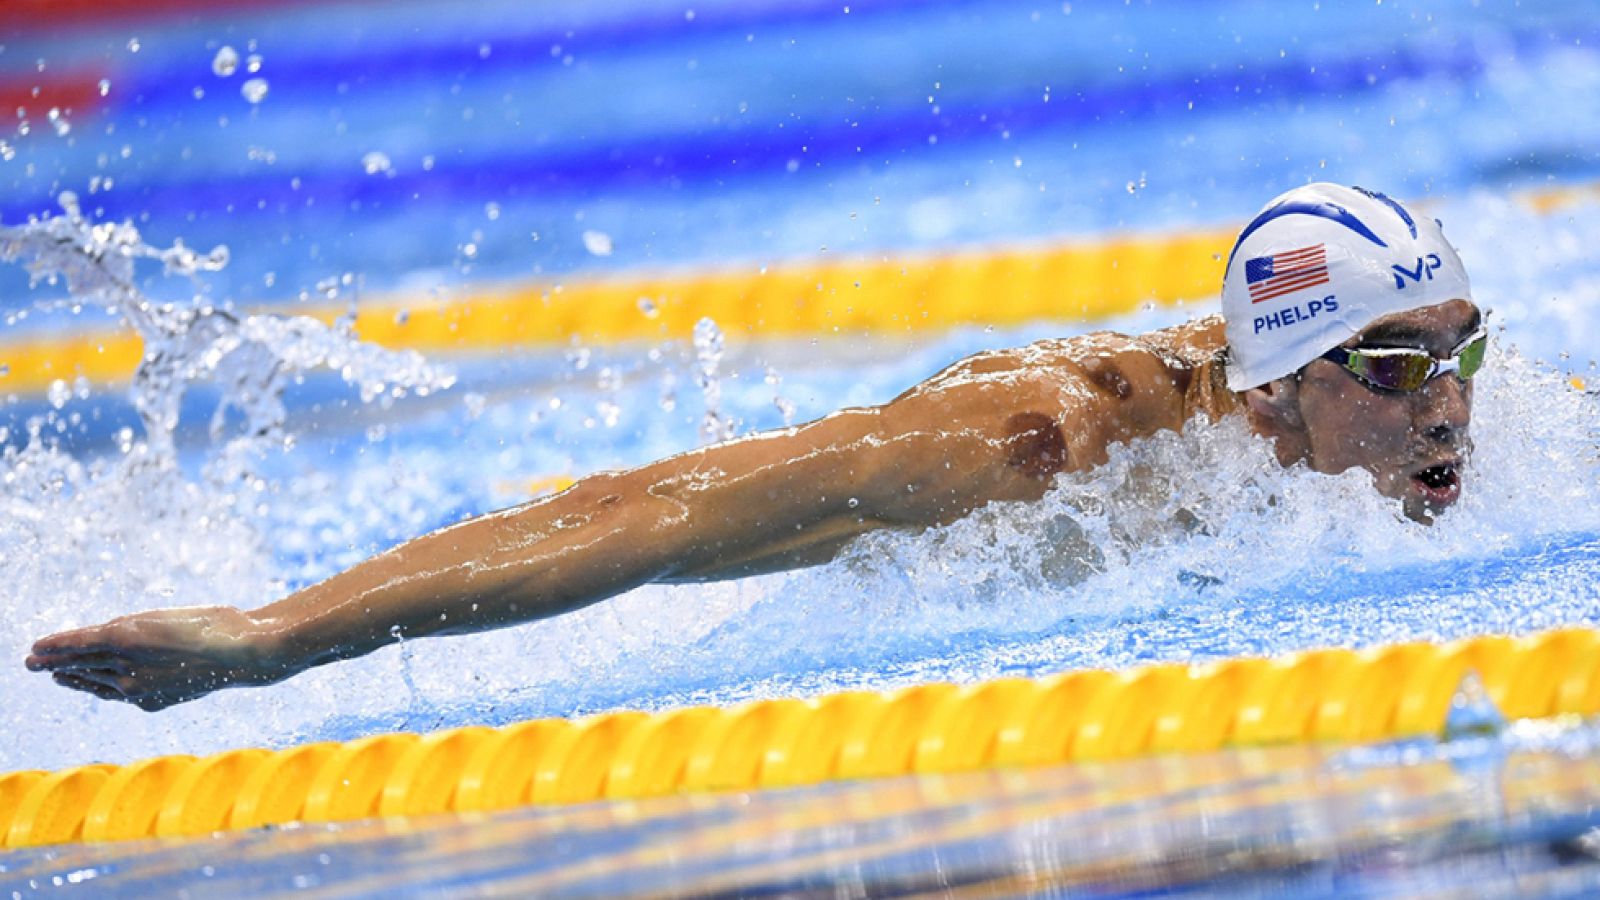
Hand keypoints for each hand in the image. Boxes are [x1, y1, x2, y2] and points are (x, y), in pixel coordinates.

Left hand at [26, 606, 275, 710]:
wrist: (243, 655)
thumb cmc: (208, 624)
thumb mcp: (161, 616)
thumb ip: (126, 627)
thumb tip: (98, 643)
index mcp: (125, 637)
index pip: (78, 642)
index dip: (55, 644)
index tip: (34, 646)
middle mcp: (125, 666)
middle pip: (81, 664)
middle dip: (54, 663)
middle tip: (31, 662)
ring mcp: (137, 688)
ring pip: (96, 682)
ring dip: (73, 678)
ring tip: (56, 676)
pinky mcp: (152, 702)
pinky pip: (118, 695)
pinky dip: (102, 689)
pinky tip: (97, 688)